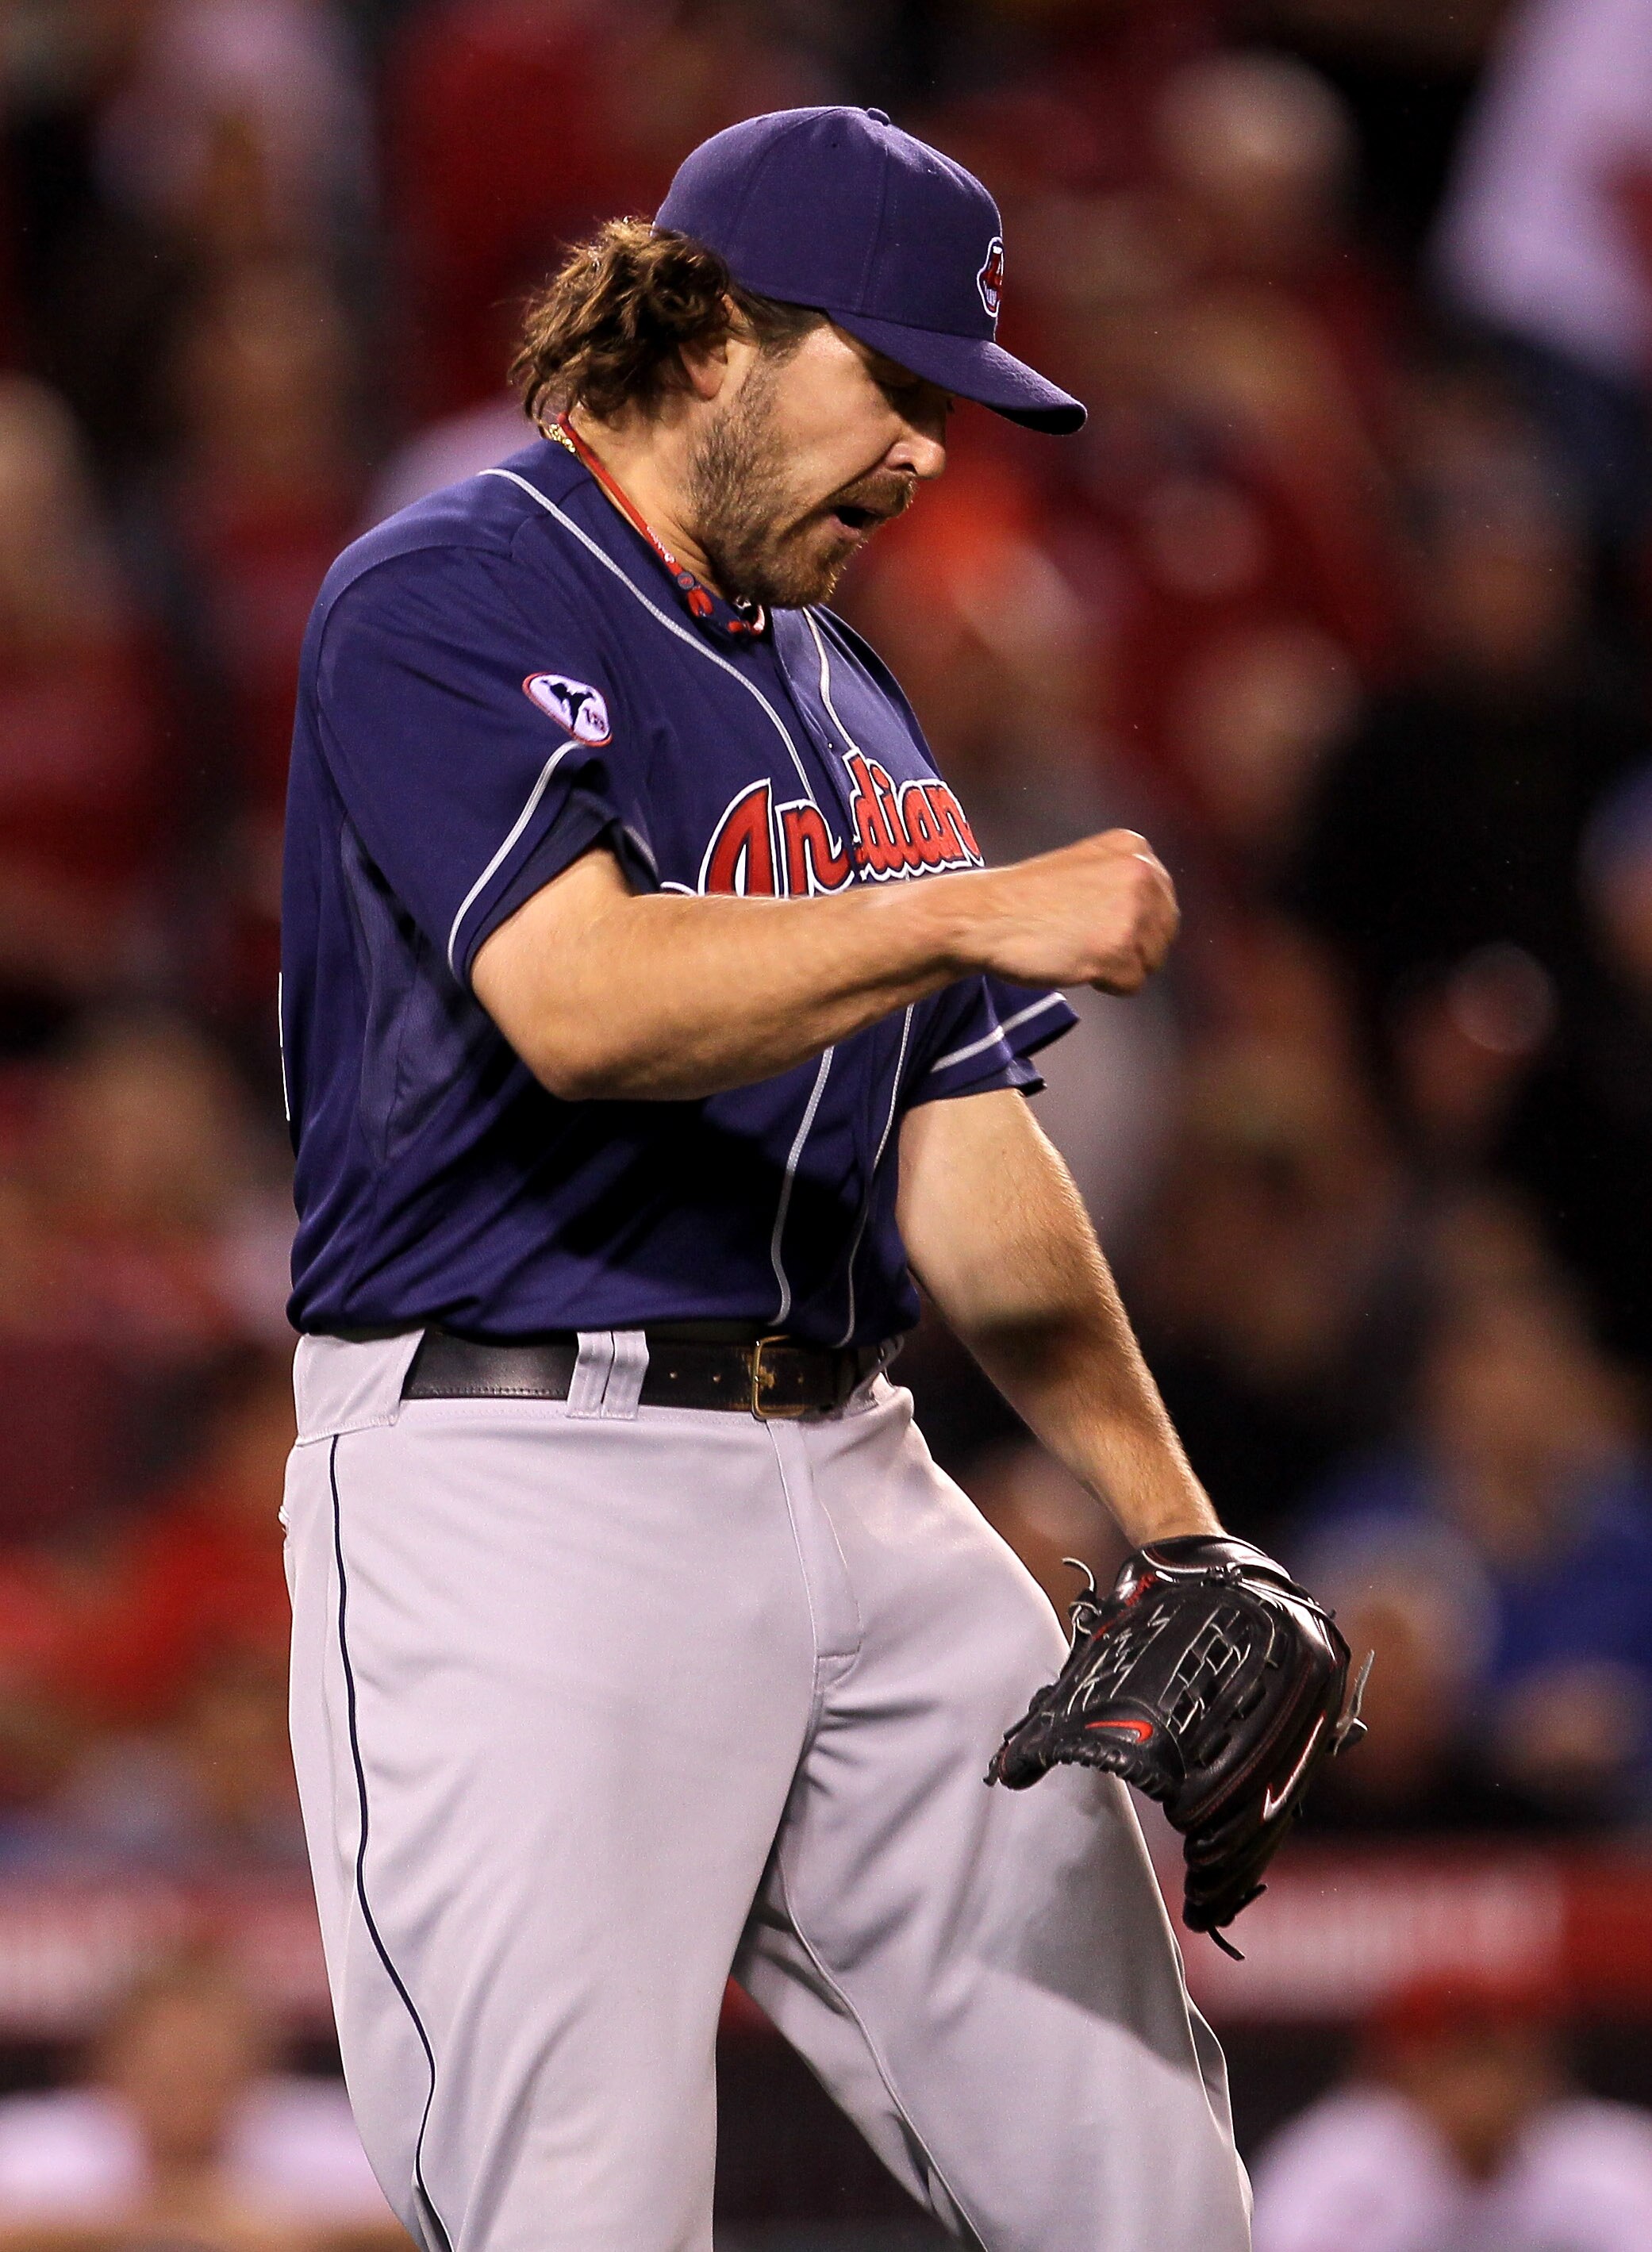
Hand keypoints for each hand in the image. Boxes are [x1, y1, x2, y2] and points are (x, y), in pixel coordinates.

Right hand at [964, 830, 1178, 993]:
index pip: (1164, 904)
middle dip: (1129, 946)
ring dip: (1116, 964)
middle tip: (1081, 935)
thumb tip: (1164, 922)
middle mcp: (1141, 873)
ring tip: (1076, 945)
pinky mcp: (1117, 950)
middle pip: (1163, 934)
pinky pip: (1131, 985)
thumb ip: (1129, 883)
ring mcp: (1131, 911)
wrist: (983, 916)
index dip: (1131, 923)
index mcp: (1135, 847)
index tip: (1091, 918)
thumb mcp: (1089, 868)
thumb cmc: (1029, 900)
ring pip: (1150, 962)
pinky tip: (1073, 961)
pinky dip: (1104, 983)